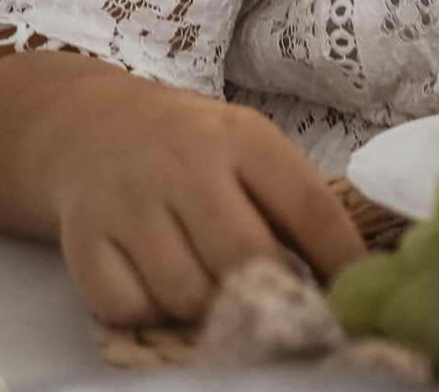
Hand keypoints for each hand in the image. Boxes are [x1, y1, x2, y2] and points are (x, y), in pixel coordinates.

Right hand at [30, 57, 365, 326]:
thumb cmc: (191, 150)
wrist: (93, 126)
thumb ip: (288, 203)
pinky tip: (156, 281)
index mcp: (243, 138)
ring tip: (208, 284)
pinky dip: (149, 311)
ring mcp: (130, 199)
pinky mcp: (85, 237)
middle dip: (268, 295)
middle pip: (245, 259)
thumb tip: (341, 278)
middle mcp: (185, 163)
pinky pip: (130, 307)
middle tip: (274, 306)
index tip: (354, 298)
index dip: (340, 261)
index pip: (309, 208)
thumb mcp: (248, 150)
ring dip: (205, 308)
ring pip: (186, 294)